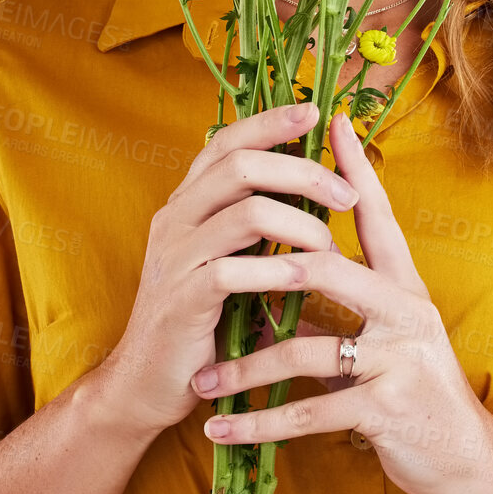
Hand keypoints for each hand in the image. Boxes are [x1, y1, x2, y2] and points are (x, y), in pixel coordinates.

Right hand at [93, 100, 359, 437]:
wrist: (147, 382)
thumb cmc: (202, 319)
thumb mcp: (229, 257)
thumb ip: (256, 221)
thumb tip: (316, 185)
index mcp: (188, 202)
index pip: (227, 141)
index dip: (270, 121)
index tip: (315, 111)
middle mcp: (176, 218)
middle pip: (242, 165)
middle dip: (303, 172)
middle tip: (345, 195)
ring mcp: (175, 257)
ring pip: (246, 211)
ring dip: (300, 225)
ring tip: (328, 247)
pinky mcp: (181, 300)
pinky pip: (234, 270)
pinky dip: (277, 272)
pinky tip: (302, 281)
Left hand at [187, 109, 492, 493]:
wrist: (467, 459)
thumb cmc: (416, 391)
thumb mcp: (385, 338)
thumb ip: (341, 307)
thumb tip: (276, 286)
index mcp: (403, 286)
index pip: (375, 216)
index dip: (352, 169)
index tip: (327, 122)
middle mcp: (404, 311)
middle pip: (324, 268)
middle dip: (262, 270)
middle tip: (212, 276)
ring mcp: (397, 359)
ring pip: (304, 350)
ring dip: (245, 368)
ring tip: (203, 381)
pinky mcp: (386, 408)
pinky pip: (309, 412)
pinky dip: (258, 422)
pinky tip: (221, 428)